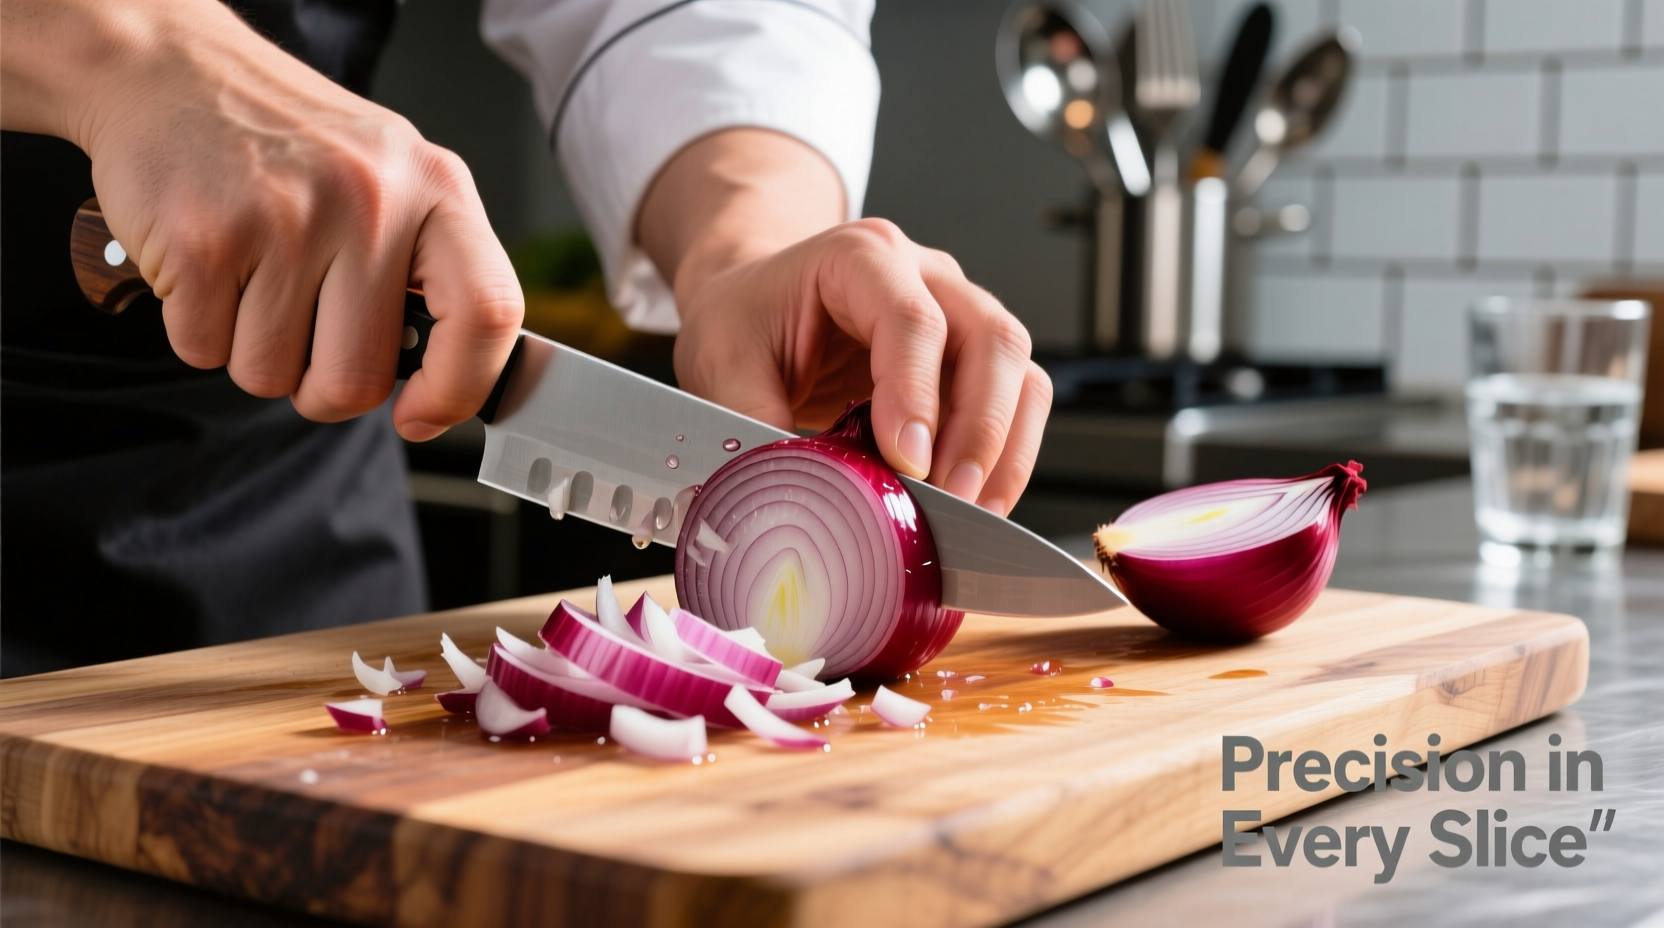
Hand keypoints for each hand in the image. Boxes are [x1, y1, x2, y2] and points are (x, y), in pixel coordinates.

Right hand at [1, 0, 521, 438]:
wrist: (172, 73)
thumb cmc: (294, 144)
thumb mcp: (394, 180)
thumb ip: (432, 272)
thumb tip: (446, 387)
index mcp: (438, 189)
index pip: (487, 313)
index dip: (459, 388)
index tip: (421, 414)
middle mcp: (372, 201)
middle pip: (358, 379)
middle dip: (322, 388)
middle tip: (305, 336)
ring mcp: (286, 219)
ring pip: (272, 376)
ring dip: (254, 351)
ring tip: (254, 277)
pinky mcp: (204, 240)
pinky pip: (205, 352)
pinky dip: (199, 329)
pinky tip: (210, 265)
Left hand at [641, 131, 1050, 515]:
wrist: (757, 301)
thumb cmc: (745, 318)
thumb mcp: (720, 363)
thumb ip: (751, 424)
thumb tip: (788, 494)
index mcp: (860, 257)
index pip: (912, 319)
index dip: (916, 395)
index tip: (907, 462)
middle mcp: (926, 275)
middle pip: (991, 338)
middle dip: (980, 428)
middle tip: (951, 496)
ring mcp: (959, 313)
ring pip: (1019, 371)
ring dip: (1005, 448)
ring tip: (971, 510)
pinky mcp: (971, 359)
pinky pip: (1018, 402)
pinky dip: (1007, 456)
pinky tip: (977, 500)